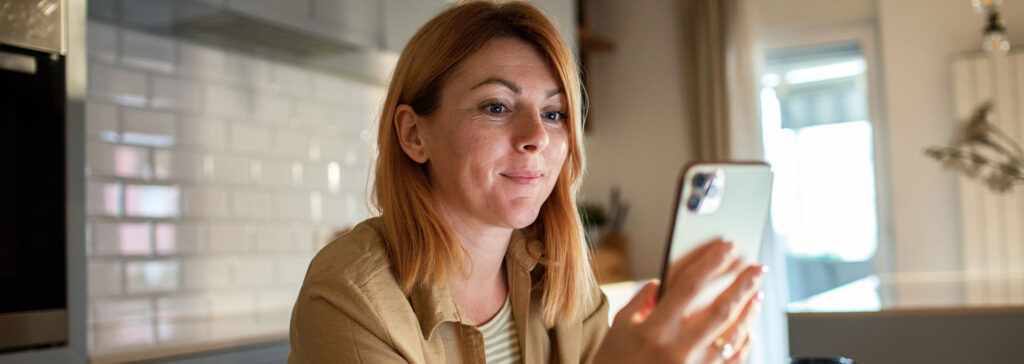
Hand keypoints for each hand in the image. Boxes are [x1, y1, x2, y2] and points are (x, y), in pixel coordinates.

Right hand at [592, 239, 765, 363]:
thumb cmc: (614, 363)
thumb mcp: (618, 328)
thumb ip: (640, 301)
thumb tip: (662, 283)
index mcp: (654, 329)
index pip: (689, 286)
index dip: (711, 263)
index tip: (726, 248)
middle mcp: (678, 348)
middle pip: (721, 309)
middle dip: (742, 284)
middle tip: (757, 268)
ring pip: (733, 334)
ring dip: (749, 311)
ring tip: (757, 292)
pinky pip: (734, 360)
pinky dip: (745, 343)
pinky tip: (749, 329)